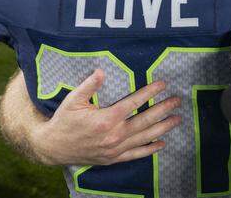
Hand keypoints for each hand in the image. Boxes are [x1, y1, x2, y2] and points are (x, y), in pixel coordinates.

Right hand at [32, 70, 180, 165]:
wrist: (53, 147)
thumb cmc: (64, 121)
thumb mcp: (73, 99)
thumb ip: (89, 85)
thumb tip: (101, 71)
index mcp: (106, 119)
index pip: (134, 103)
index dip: (150, 93)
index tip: (163, 84)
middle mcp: (114, 135)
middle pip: (145, 121)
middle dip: (163, 109)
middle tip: (177, 101)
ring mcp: (114, 149)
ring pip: (144, 137)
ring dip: (162, 128)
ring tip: (176, 119)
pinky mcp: (113, 159)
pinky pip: (135, 154)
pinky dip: (150, 150)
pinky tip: (161, 144)